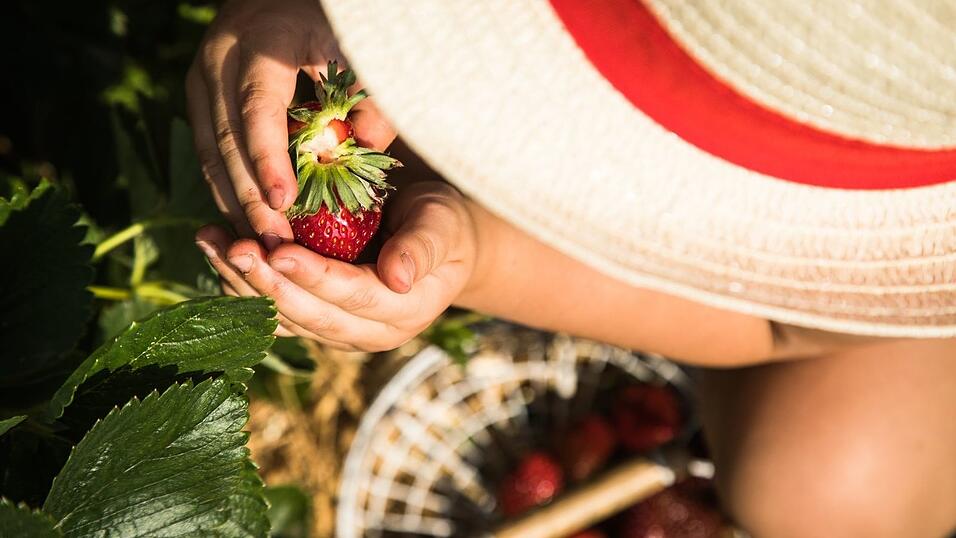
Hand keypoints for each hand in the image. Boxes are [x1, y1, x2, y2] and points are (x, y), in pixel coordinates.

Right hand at [186, 0, 395, 246]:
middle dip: (250, 197)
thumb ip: (370, 93)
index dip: (268, 158)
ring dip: (234, 201)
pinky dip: (228, 187)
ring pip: (210, 152)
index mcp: (260, 42)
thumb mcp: (356, 47)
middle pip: (226, 138)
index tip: (283, 202)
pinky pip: (209, 151)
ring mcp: (202, 79)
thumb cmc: (331, 23)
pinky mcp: (200, 97)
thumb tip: (364, 143)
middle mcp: (219, 59)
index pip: (258, 106)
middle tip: (276, 243)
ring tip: (262, 244)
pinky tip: (249, 220)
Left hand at [194, 182, 477, 349]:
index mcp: (404, 311)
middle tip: (234, 246)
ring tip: (212, 241)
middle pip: (310, 315)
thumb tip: (399, 278)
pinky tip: (216, 250)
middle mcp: (368, 333)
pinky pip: (273, 311)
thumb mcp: (442, 226)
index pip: (353, 296)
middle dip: (267, 283)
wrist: (438, 244)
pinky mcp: (315, 322)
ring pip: (283, 317)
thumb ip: (422, 248)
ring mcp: (338, 333)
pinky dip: (241, 283)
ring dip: (244, 282)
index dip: (315, 277)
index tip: (279, 252)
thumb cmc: (443, 224)